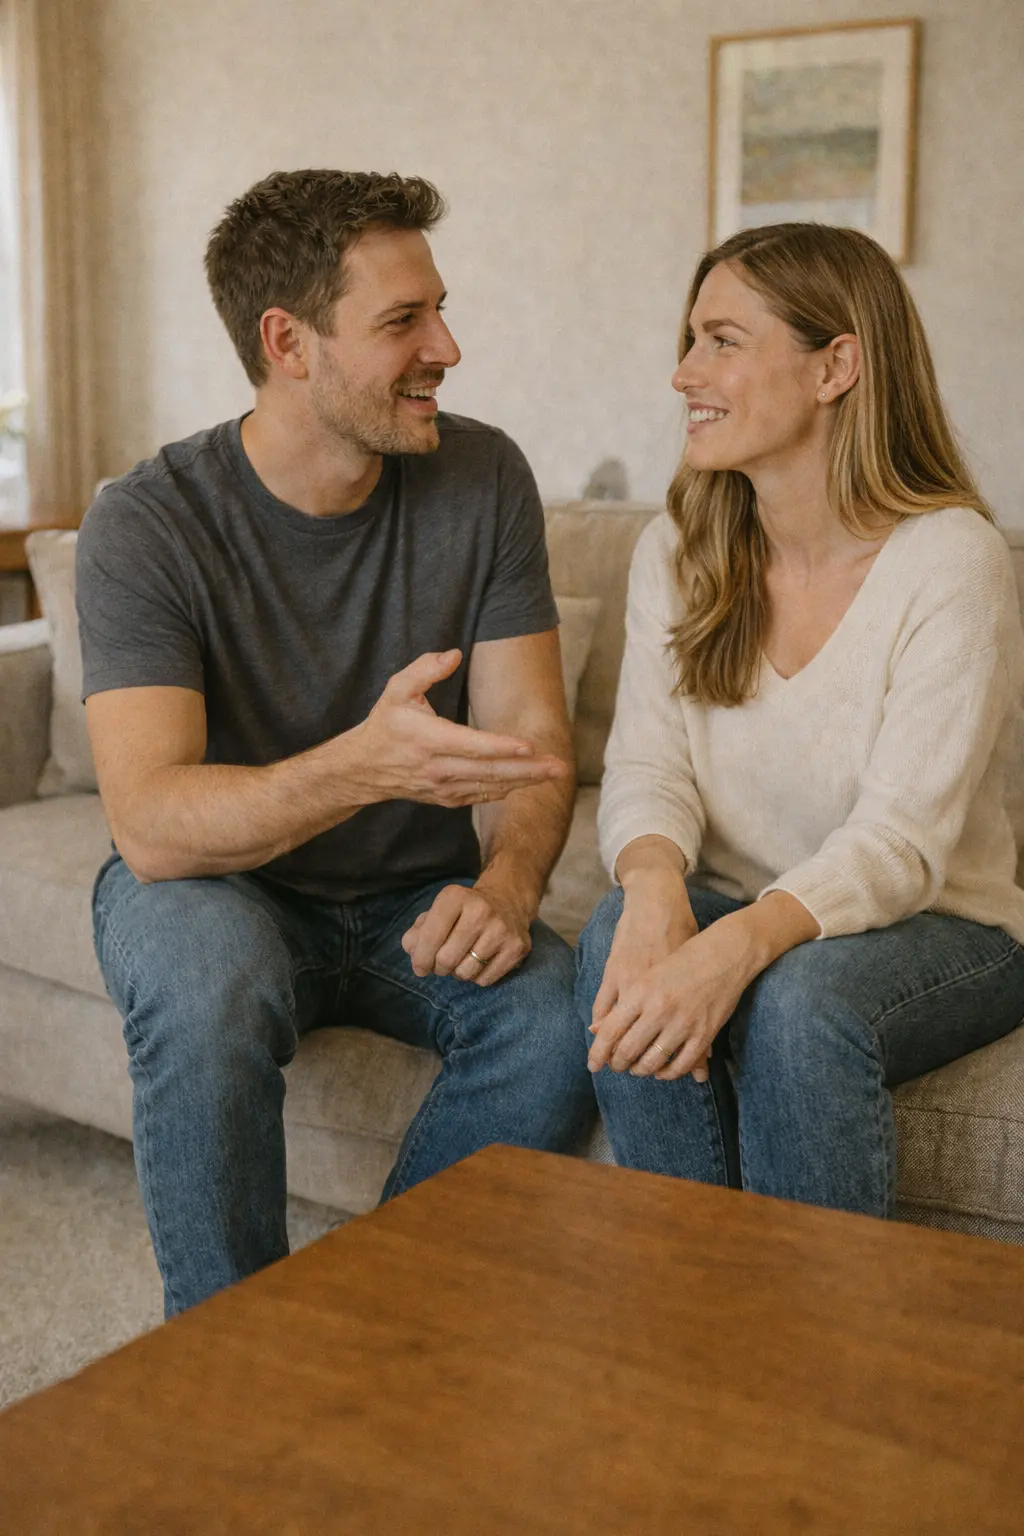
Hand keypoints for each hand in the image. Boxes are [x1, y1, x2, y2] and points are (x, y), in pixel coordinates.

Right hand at [347, 650, 569, 808]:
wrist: (364, 768)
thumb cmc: (386, 723)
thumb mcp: (396, 689)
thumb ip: (424, 669)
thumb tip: (454, 654)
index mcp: (427, 739)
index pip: (471, 745)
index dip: (501, 747)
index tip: (529, 746)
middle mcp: (437, 768)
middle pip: (490, 771)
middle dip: (528, 769)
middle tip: (560, 766)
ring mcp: (443, 787)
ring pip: (490, 786)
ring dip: (524, 781)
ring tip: (554, 775)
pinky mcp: (447, 798)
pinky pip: (481, 796)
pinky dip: (505, 790)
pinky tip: (527, 783)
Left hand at [402, 879, 531, 985]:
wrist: (507, 901)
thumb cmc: (463, 912)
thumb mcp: (438, 912)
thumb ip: (418, 933)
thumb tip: (413, 952)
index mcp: (455, 897)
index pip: (429, 937)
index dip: (420, 958)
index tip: (420, 967)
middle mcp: (480, 910)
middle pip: (446, 960)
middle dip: (438, 968)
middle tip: (441, 964)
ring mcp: (501, 929)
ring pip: (465, 973)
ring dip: (458, 973)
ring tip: (462, 960)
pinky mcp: (517, 947)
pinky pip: (485, 980)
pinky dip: (477, 977)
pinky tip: (480, 961)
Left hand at [587, 914, 754, 1082]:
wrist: (721, 954)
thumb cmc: (676, 961)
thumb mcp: (642, 977)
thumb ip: (615, 1002)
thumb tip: (594, 1029)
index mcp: (640, 992)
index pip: (610, 1031)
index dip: (598, 1053)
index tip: (593, 1066)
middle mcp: (659, 1009)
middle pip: (628, 1050)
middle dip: (618, 1065)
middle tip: (617, 1067)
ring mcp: (683, 1023)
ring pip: (653, 1062)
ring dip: (641, 1071)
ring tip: (637, 1069)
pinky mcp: (704, 1034)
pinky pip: (681, 1065)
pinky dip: (669, 1073)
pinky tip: (662, 1071)